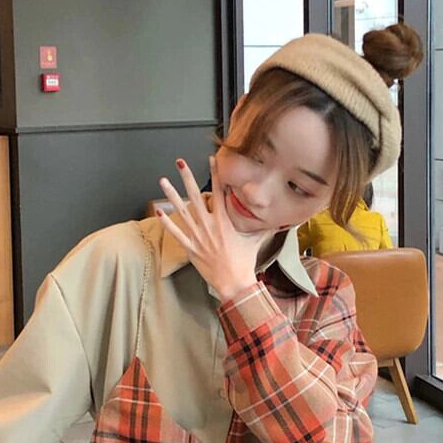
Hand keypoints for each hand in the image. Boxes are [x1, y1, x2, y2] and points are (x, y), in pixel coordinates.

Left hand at [157, 156, 273, 300]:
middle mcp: (209, 225)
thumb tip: (284, 219)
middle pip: (195, 196)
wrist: (234, 282)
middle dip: (186, 177)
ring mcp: (198, 236)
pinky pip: (176, 233)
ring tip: (163, 181)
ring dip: (171, 195)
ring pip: (182, 211)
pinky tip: (158, 211)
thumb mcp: (257, 240)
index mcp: (224, 220)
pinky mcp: (190, 248)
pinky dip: (167, 222)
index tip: (210, 160)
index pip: (218, 191)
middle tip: (179, 162)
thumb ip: (266, 226)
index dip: (214, 174)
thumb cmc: (245, 262)